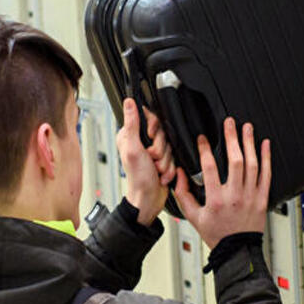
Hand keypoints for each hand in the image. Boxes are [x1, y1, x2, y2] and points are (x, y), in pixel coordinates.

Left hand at [117, 99, 174, 224]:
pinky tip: (161, 174)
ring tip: (156, 168)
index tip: (152, 138)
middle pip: (163, 133)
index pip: (150, 119)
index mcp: (130, 135)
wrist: (149, 200)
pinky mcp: (162, 160)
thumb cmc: (138, 179)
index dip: (155, 130)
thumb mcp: (133, 149)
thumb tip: (129, 102)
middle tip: (152, 158)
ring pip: (170, 146)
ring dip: (166, 161)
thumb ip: (132, 125)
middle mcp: (141, 142)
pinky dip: (170, 168)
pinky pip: (174, 157)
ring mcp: (152, 152)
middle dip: (161, 149)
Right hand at [174, 117, 270, 248]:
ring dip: (249, 144)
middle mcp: (235, 197)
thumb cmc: (217, 235)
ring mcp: (251, 197)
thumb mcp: (193, 217)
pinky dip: (267, 158)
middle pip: (235, 161)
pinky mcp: (263, 199)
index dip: (205, 150)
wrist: (238, 252)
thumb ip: (183, 195)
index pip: (210, 168)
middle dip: (232, 138)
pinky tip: (265, 145)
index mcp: (216, 200)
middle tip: (229, 123)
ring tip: (247, 128)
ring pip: (253, 165)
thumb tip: (180, 174)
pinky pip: (267, 175)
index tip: (203, 139)